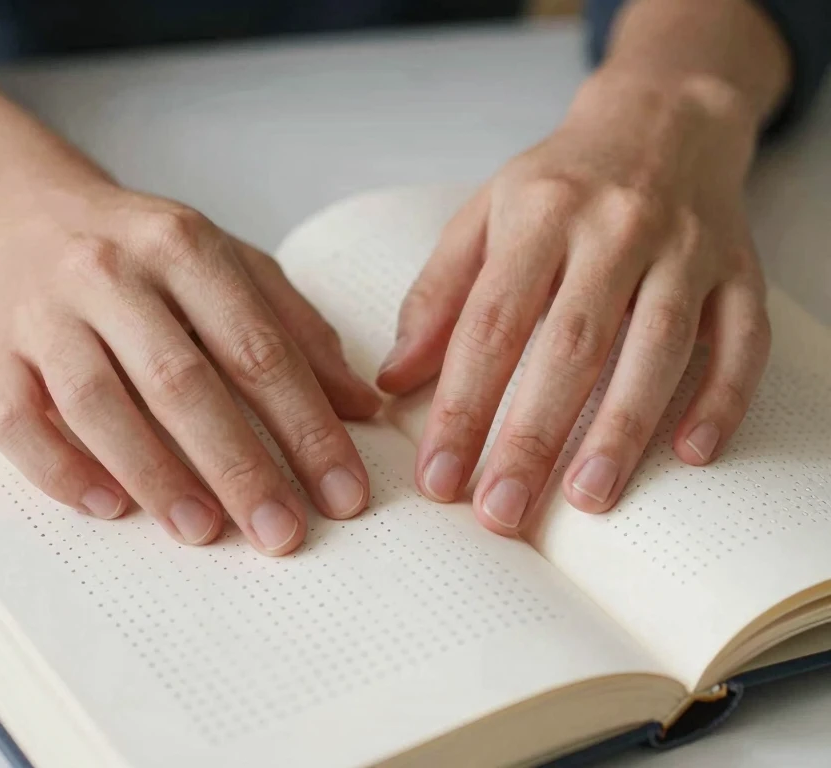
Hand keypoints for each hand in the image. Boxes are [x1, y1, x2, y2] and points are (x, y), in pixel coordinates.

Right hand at [0, 184, 380, 554]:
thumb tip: (361, 408)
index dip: (306, 427)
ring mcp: (44, 313)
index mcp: (184, 247)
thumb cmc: (143, 250)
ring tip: (204, 531)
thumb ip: (295, 329)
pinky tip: (109, 508)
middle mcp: (110, 274)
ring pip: (97, 404)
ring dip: (154, 475)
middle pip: (180, 381)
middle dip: (239, 466)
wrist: (22, 212)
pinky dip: (61, 470)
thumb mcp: (229, 264)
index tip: (343, 493)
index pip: (257, 348)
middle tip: (282, 533)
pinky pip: (16, 422)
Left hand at [378, 70, 771, 534]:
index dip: (463, 405)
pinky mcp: (739, 270)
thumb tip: (394, 379)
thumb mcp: (484, 217)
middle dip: (532, 436)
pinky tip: (691, 454)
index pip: (492, 325)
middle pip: (570, 346)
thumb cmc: (560, 181)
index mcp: (539, 215)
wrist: (662, 117)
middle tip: (500, 511)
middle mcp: (614, 229)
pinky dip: (720, 398)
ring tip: (587, 500)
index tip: (439, 475)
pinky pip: (740, 339)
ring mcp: (685, 249)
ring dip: (622, 430)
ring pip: (656, 347)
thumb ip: (438, 296)